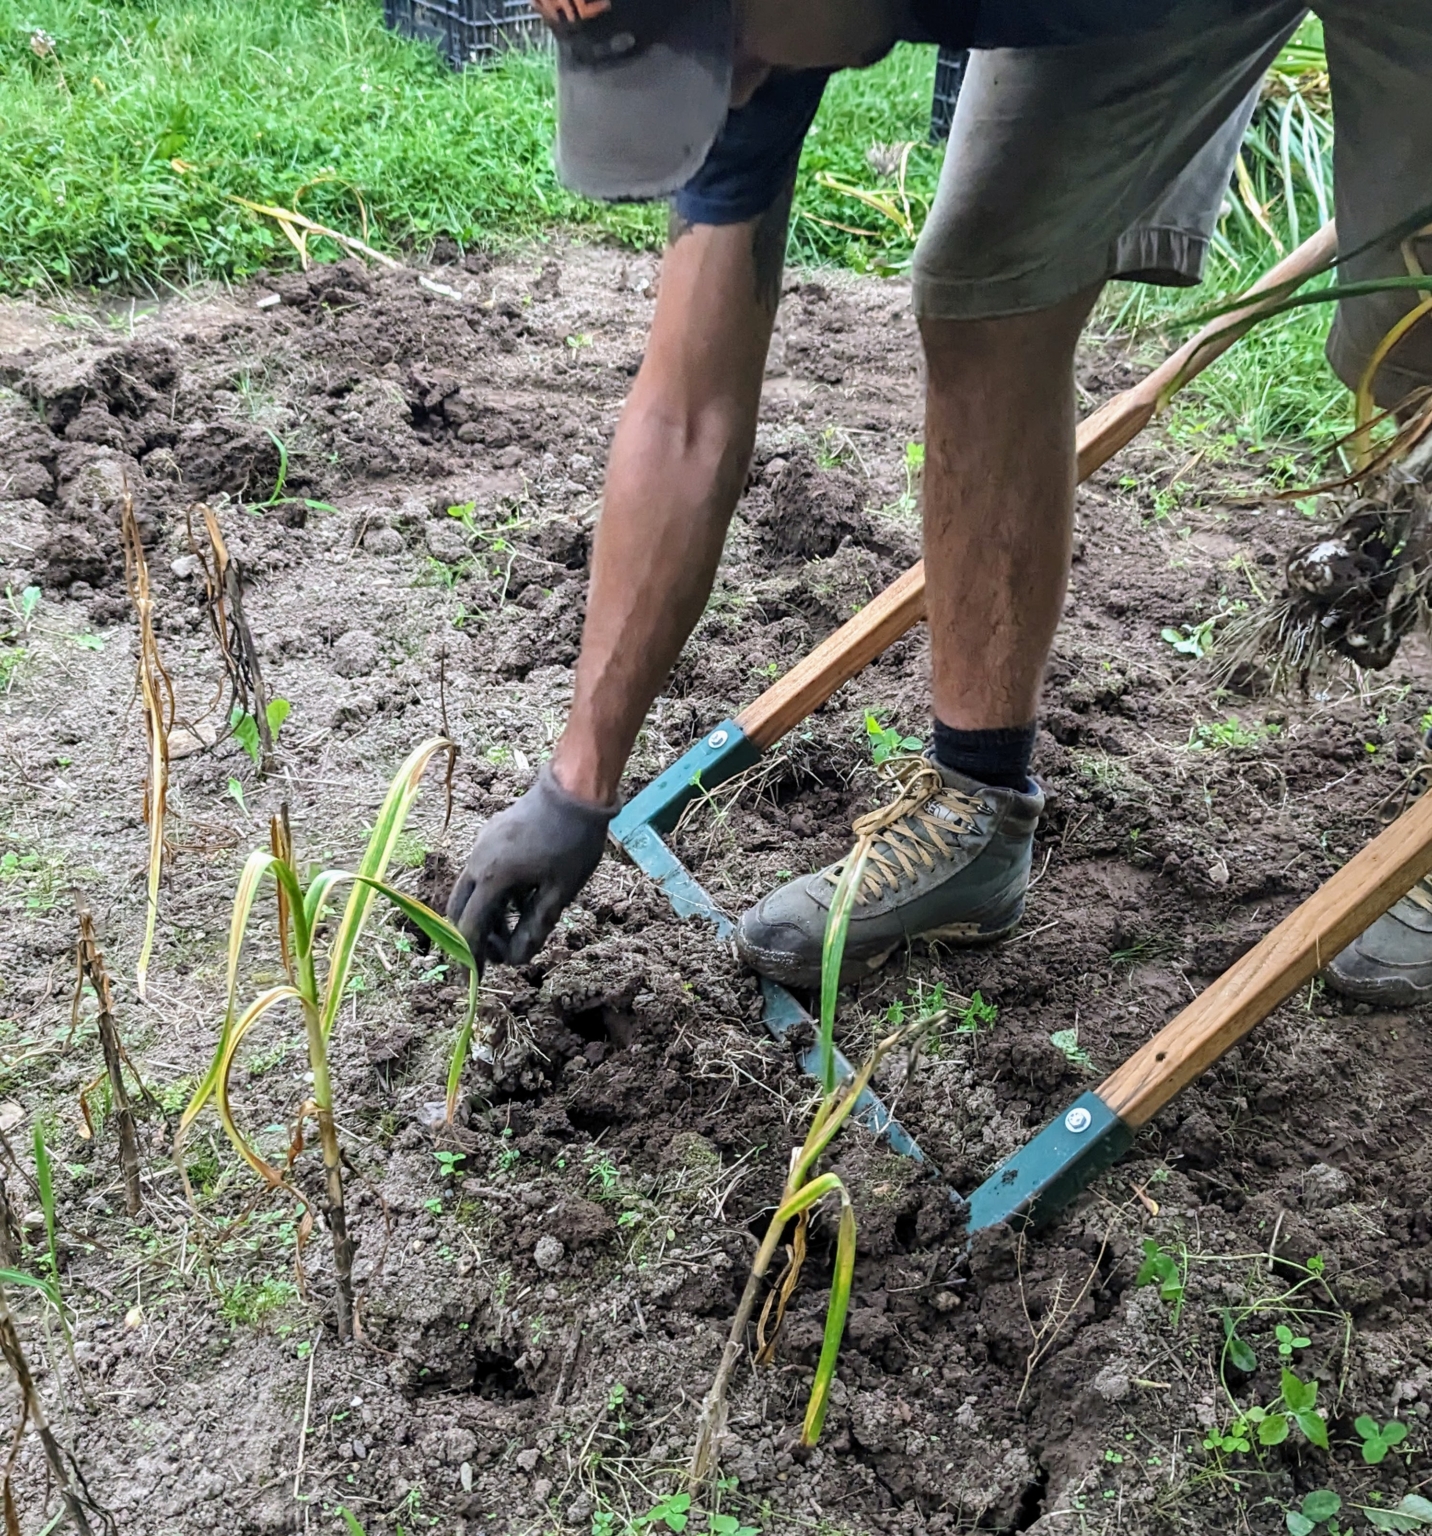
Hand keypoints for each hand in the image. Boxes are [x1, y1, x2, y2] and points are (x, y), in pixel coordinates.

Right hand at [447, 764, 618, 966]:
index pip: (471, 926)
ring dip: (484, 914)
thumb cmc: (571, 841)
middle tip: (492, 956)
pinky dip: (491, 893)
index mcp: (491, 877)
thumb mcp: (560, 891)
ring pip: (470, 889)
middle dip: (472, 936)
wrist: (574, 788)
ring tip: (511, 931)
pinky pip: (481, 871)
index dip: (471, 955)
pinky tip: (518, 900)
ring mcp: (481, 845)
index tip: (474, 978)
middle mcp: (477, 861)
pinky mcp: (491, 835)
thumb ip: (536, 926)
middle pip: (459, 908)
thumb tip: (518, 959)